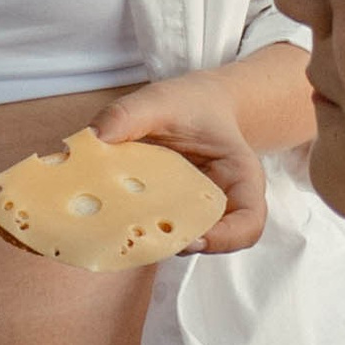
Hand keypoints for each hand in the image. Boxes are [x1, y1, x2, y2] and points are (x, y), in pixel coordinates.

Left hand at [91, 72, 268, 251]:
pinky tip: (106, 222)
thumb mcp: (163, 100)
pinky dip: (132, 229)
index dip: (226, 240)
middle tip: (142, 241)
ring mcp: (194, 214)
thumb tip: (96, 136)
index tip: (194, 239)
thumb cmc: (190, 105)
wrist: (194, 106)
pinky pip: (155, 231)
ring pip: (180, 241)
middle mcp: (222, 205)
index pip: (248, 224)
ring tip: (119, 234)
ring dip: (152, 241)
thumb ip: (131, 114)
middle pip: (213, 242)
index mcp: (239, 179)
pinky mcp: (167, 215)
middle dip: (178, 244)